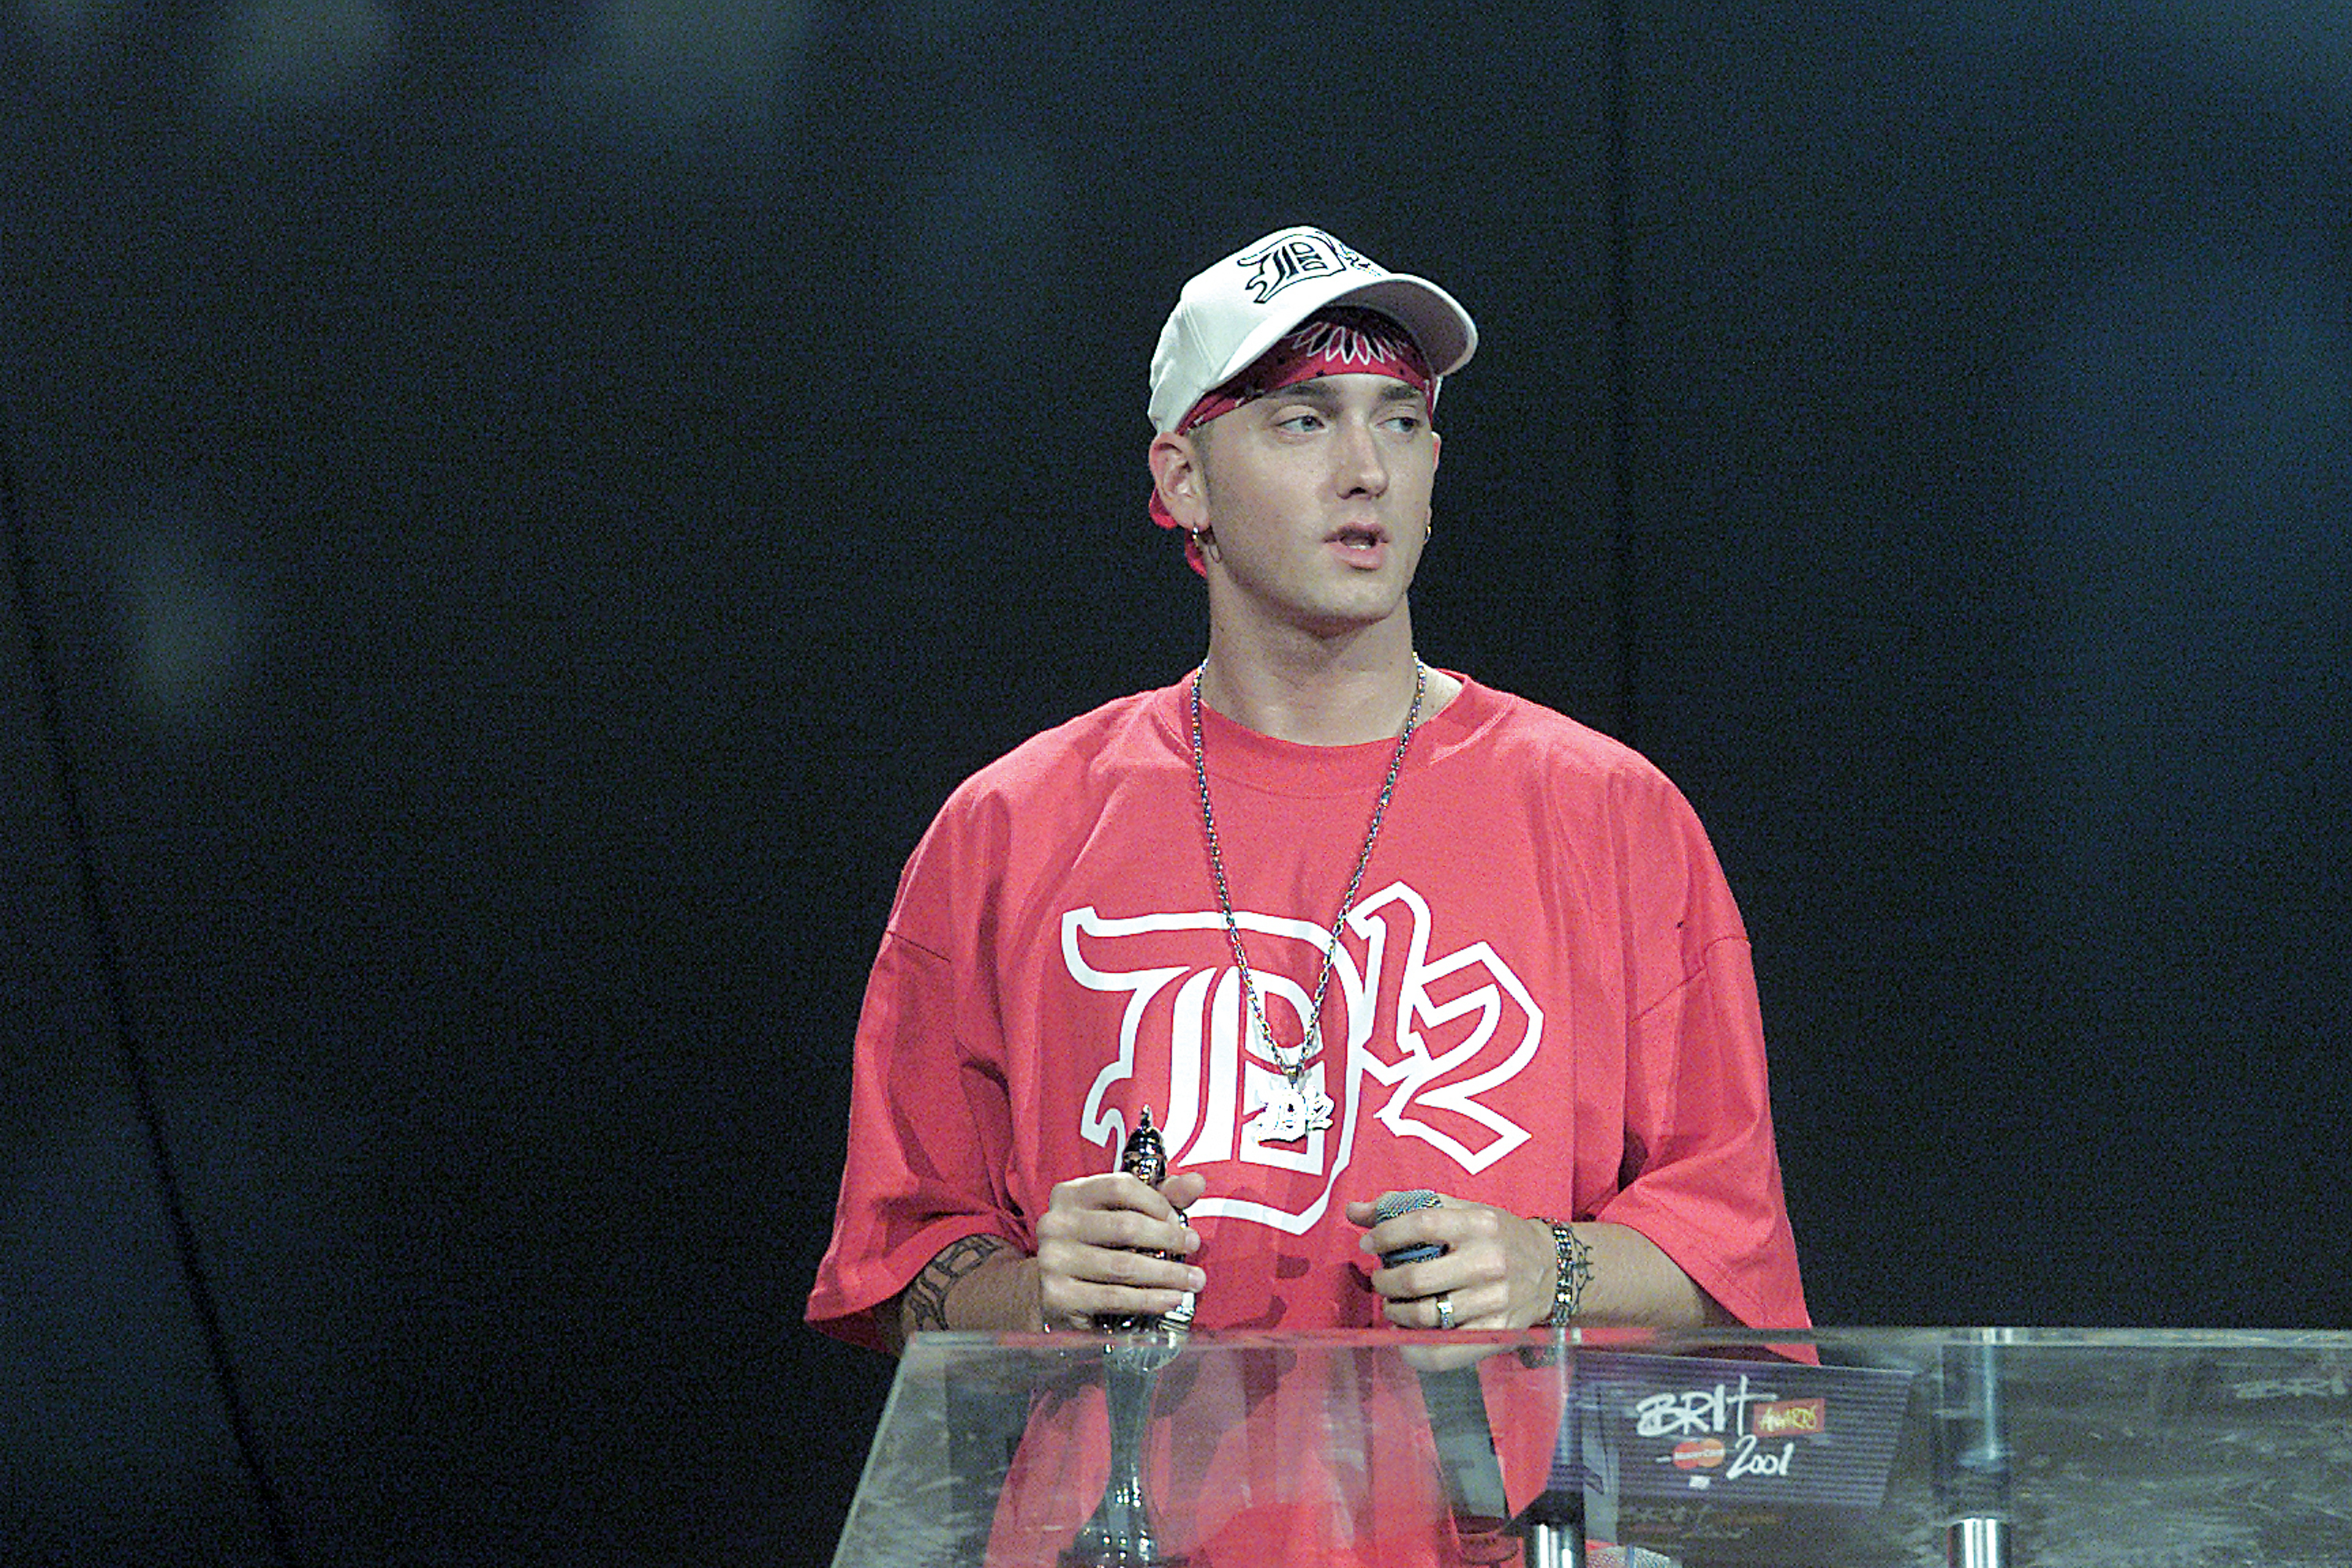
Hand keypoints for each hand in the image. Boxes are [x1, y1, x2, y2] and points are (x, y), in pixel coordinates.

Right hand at [1033, 1170, 1207, 1328]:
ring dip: (1167, 1274)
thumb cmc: (1095, 1247)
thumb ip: (1158, 1197)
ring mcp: (1054, 1260)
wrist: (1053, 1292)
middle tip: (1193, 1247)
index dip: (1157, 1203)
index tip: (1178, 1220)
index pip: (1120, 1187)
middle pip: (1125, 1226)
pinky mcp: (1058, 1295)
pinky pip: (1115, 1297)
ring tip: (1192, 1280)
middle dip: (1168, 1239)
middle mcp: (1056, 1223)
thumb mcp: (1121, 1215)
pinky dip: (1150, 1299)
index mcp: (1070, 1194)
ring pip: (1124, 1266)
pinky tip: (1171, 1299)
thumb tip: (1196, 1182)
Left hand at [1347, 1191, 1556, 1330]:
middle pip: (1417, 1278)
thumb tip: (1353, 1211)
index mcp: (1477, 1224)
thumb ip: (1407, 1206)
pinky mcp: (1496, 1332)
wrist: (1552, 1268)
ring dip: (1396, 1314)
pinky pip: (1445, 1350)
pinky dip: (1416, 1348)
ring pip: (1426, 1316)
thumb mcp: (1462, 1210)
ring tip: (1393, 1306)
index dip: (1385, 1234)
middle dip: (1385, 1282)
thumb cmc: (1496, 1235)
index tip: (1369, 1244)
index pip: (1421, 1223)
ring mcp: (1494, 1301)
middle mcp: (1488, 1261)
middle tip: (1380, 1280)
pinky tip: (1407, 1335)